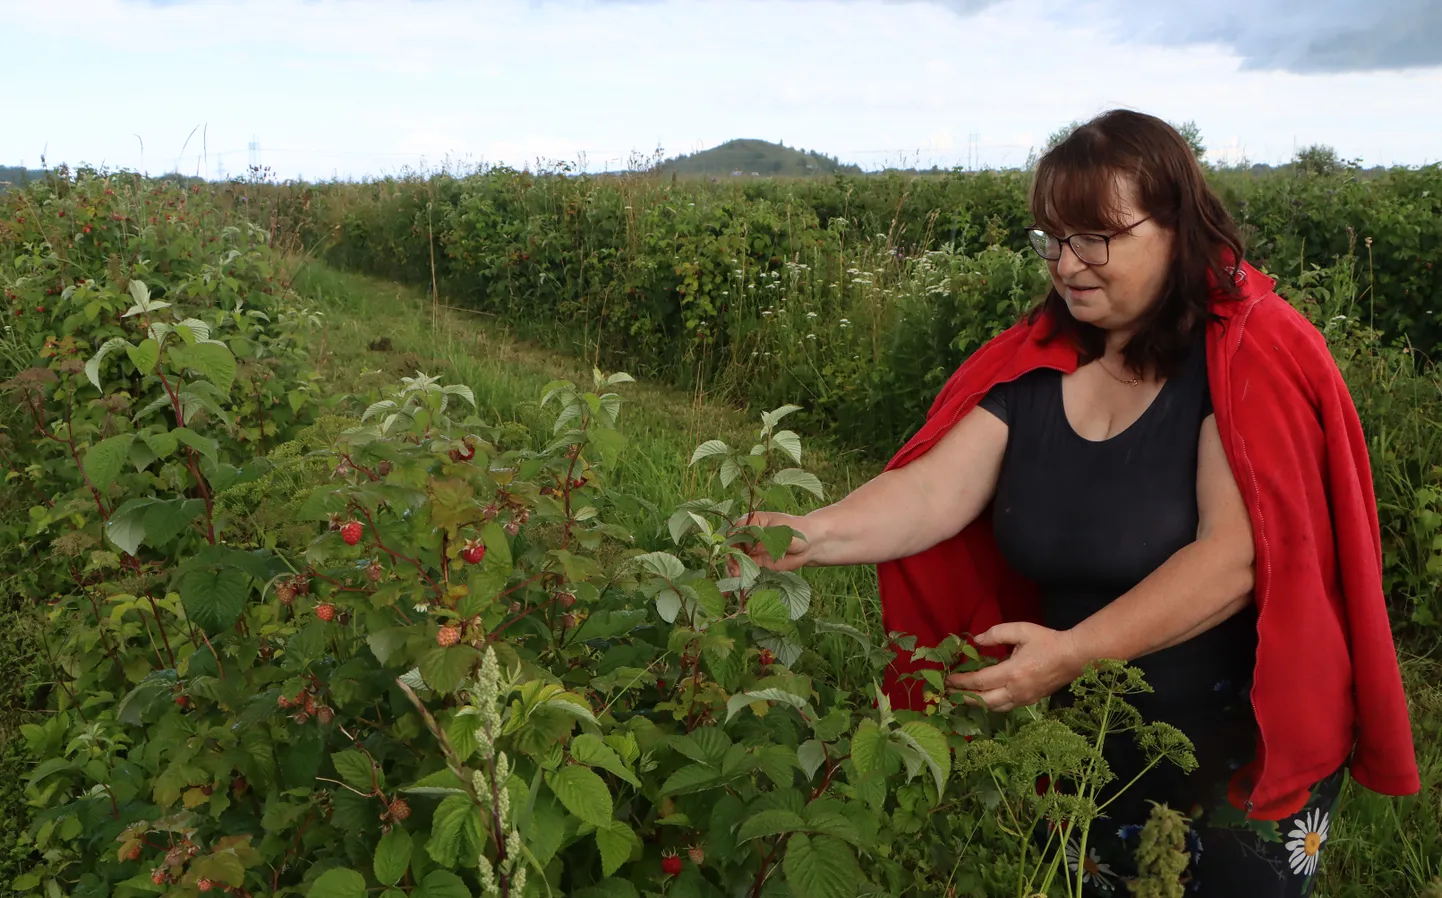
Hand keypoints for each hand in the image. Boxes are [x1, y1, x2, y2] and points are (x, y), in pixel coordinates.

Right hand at [727, 511, 813, 574]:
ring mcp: (751, 550)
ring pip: (736, 559)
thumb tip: (751, 546)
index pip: (737, 530)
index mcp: (753, 522)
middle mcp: (749, 535)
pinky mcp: (756, 563)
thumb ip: (765, 539)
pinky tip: (736, 582)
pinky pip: (744, 569)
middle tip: (734, 568)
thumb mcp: (780, 532)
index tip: (734, 551)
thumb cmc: (795, 531)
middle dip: (731, 557)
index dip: (733, 541)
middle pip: (733, 546)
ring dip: (733, 568)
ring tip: (735, 576)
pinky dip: (739, 575)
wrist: (809, 544)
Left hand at [944, 623, 1085, 712]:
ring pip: (994, 707)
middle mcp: (1016, 690)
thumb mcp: (1020, 630)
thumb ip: (996, 634)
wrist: (1074, 656)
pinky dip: (991, 705)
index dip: (962, 682)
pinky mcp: (1030, 701)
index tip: (949, 680)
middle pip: (984, 700)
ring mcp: (1024, 698)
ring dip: (977, 703)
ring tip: (963, 697)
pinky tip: (985, 699)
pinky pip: (1006, 707)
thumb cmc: (1047, 641)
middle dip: (964, 697)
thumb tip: (976, 641)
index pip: (980, 682)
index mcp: (1012, 672)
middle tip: (949, 692)